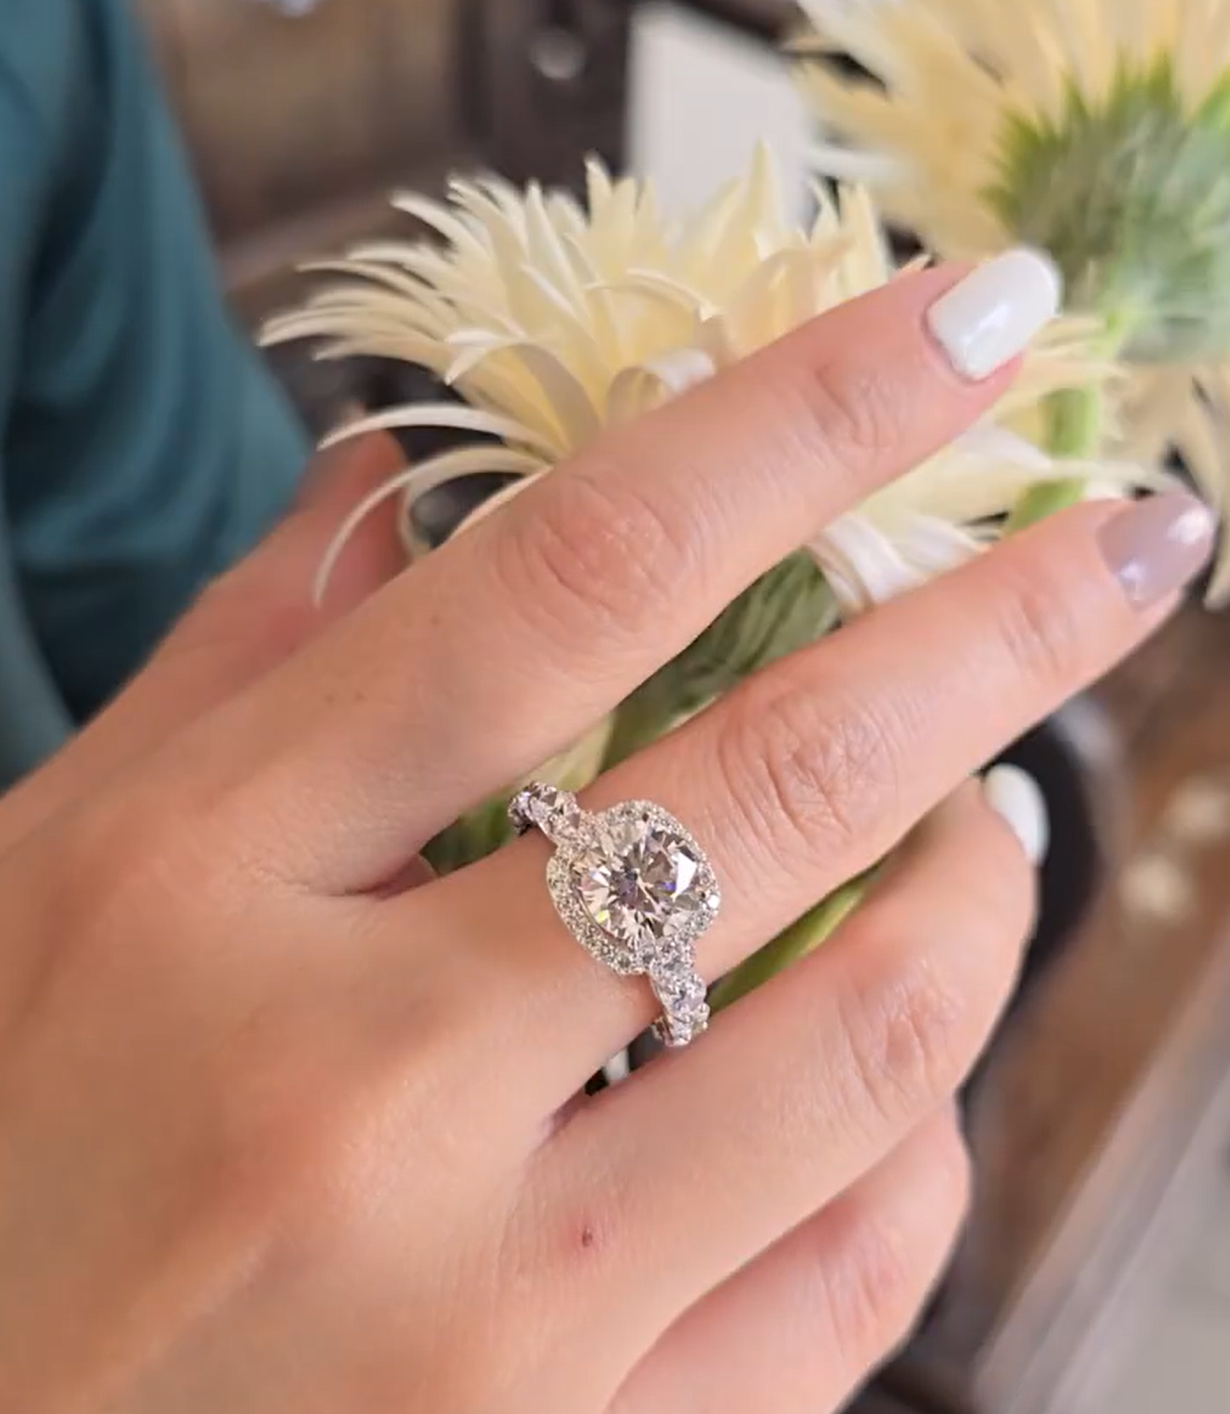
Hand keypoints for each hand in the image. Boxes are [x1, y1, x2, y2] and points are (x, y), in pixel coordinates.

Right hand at [0, 265, 1207, 1412]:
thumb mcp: (42, 874)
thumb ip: (240, 665)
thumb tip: (390, 484)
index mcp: (206, 879)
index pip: (570, 572)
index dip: (802, 414)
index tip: (970, 318)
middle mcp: (355, 1085)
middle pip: (776, 783)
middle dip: (1001, 627)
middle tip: (1131, 537)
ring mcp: (483, 1310)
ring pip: (870, 1037)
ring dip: (984, 886)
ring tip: (996, 815)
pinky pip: (853, 1273)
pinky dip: (920, 1128)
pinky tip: (900, 1063)